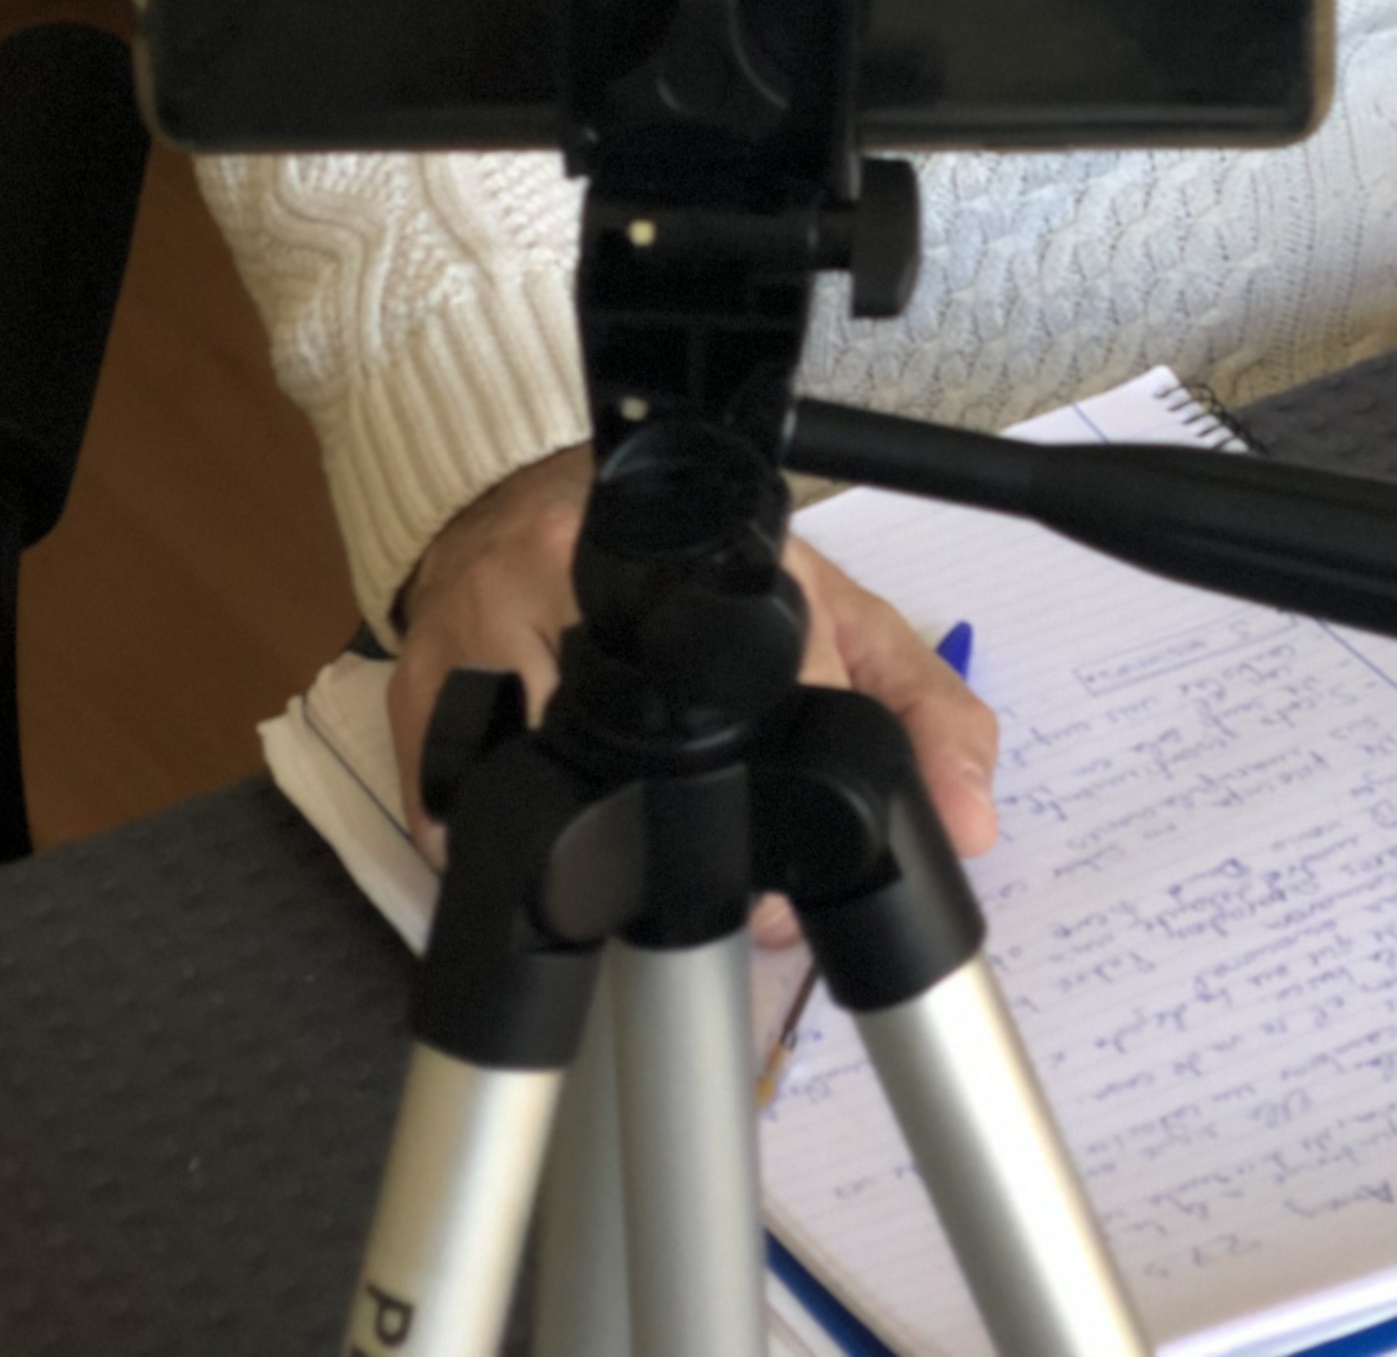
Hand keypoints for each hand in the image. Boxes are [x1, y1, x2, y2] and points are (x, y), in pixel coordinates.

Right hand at [389, 444, 1003, 934]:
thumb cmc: (695, 568)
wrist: (534, 498)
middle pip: (656, 750)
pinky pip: (455, 799)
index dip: (803, 799)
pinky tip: (530, 841)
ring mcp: (499, 616)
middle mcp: (600, 569)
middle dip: (700, 846)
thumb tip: (972, 817)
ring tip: (628, 871)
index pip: (782, 681)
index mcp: (718, 552)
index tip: (806, 879)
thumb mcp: (825, 610)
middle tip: (727, 898)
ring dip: (592, 851)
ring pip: (553, 783)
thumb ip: (916, 704)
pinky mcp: (425, 671)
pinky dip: (492, 843)